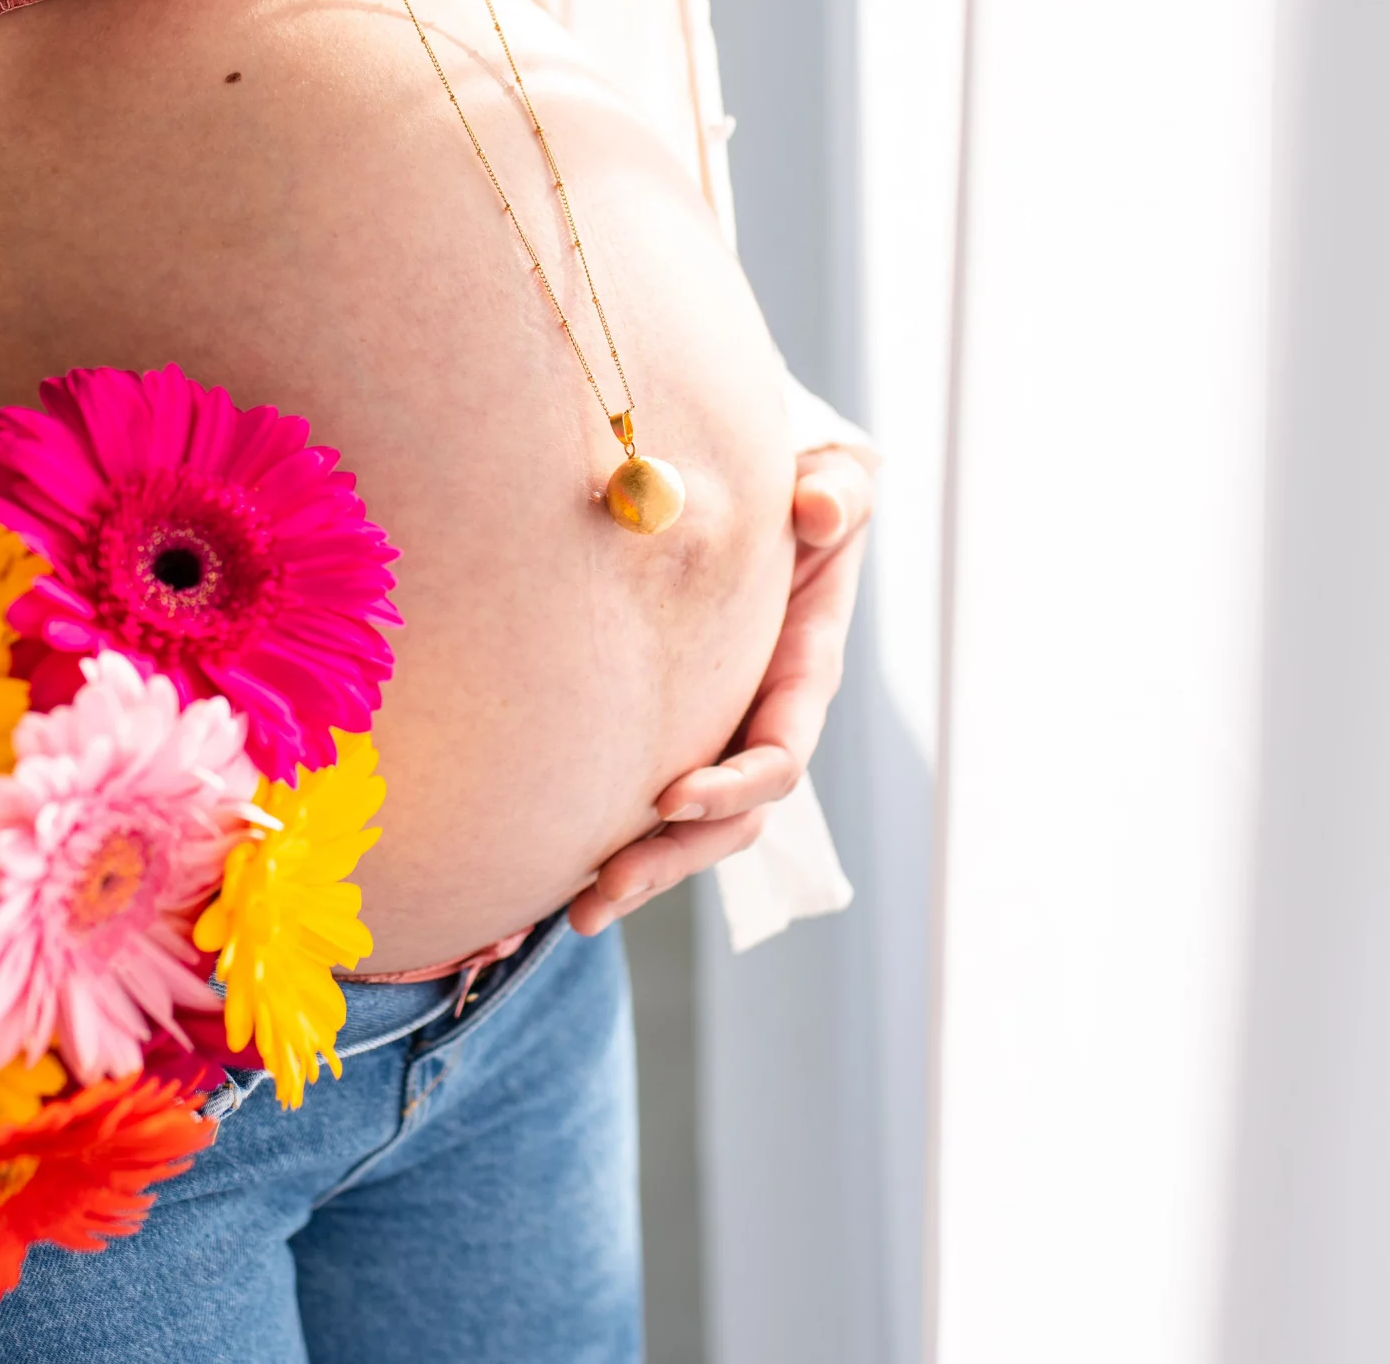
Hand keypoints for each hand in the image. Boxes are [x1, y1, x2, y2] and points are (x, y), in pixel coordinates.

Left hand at [569, 446, 875, 936]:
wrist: (765, 499)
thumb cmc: (799, 487)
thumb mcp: (832, 477)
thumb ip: (837, 494)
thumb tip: (820, 511)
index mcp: (805, 671)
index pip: (779, 752)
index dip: (732, 785)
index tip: (668, 797)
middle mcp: (763, 718)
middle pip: (731, 821)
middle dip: (672, 859)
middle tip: (603, 888)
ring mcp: (721, 736)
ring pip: (690, 832)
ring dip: (641, 874)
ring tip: (577, 912)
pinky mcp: (677, 735)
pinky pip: (649, 806)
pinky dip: (611, 844)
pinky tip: (553, 880)